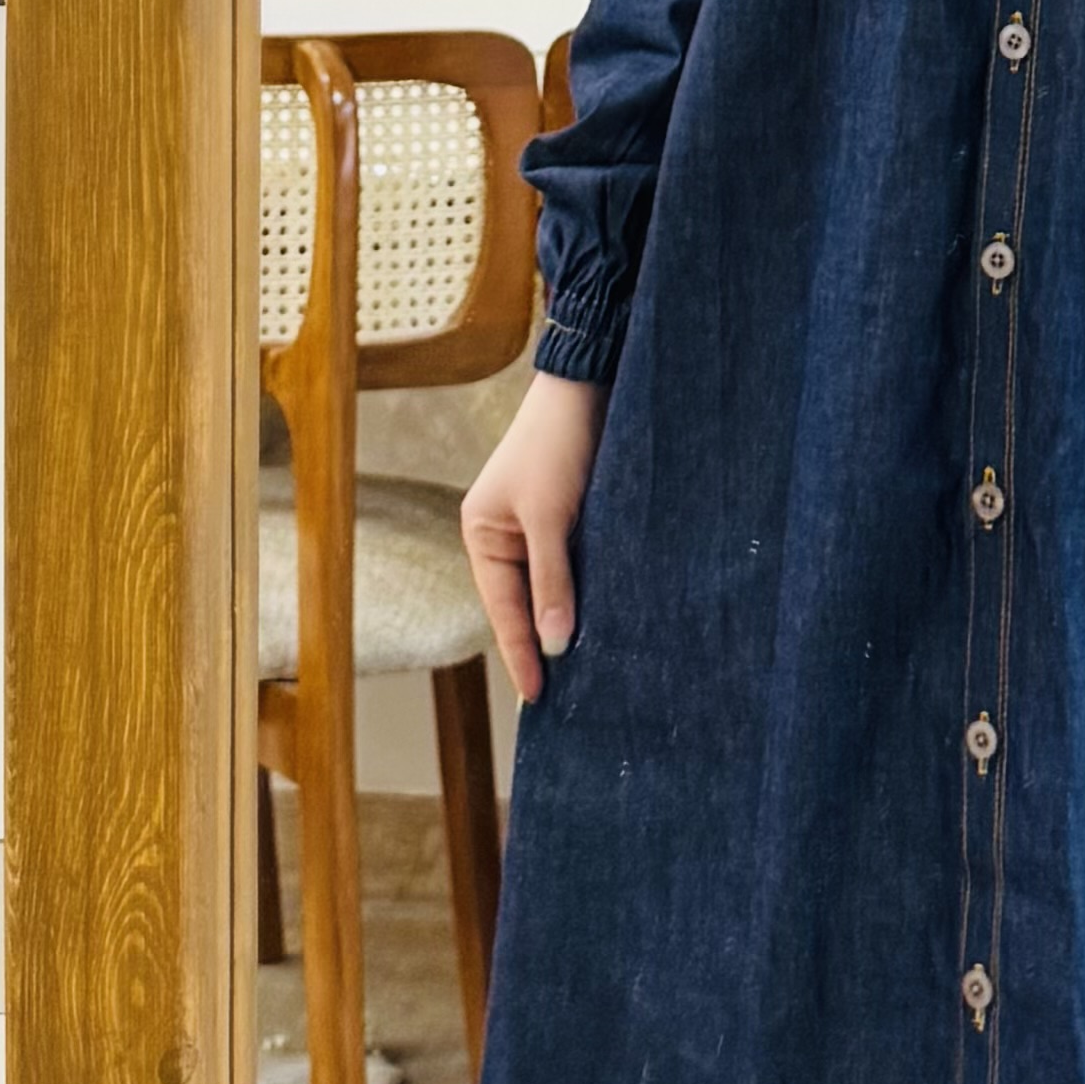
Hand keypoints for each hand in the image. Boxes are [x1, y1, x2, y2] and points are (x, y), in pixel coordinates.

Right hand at [461, 371, 601, 702]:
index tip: (538, 699)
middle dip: (542, 644)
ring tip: (586, 672)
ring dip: (566, 621)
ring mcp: (536, 528)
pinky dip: (583, 595)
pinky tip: (601, 621)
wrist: (589, 385)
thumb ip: (552, 581)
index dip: (522, 654)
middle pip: (522, 604)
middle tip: (566, 698)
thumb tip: (556, 645)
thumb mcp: (550, 516)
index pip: (503, 610)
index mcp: (483, 535)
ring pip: (550, 589)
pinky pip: (571, 569)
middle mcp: (504, 536)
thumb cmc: (558, 444)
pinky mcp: (568, 519)